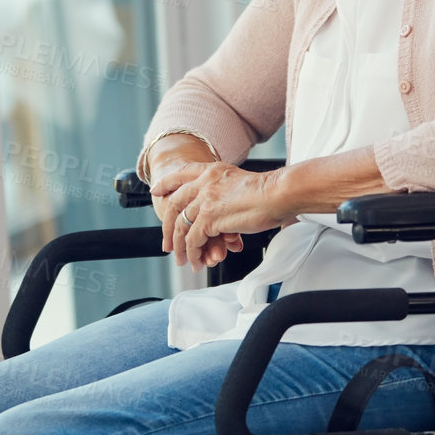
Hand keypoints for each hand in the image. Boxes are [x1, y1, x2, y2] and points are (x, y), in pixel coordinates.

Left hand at [153, 162, 287, 271]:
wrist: (279, 193)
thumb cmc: (270, 192)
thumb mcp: (240, 182)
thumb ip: (225, 191)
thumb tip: (220, 210)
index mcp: (212, 171)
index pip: (181, 173)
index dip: (166, 183)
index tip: (156, 191)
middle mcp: (204, 182)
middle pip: (174, 204)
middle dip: (167, 227)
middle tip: (167, 245)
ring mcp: (205, 199)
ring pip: (181, 226)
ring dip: (180, 247)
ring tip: (183, 261)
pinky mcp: (209, 218)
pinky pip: (193, 240)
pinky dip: (193, 254)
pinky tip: (197, 262)